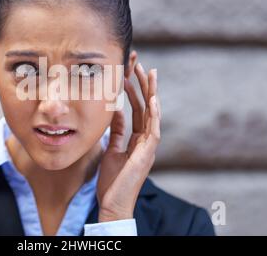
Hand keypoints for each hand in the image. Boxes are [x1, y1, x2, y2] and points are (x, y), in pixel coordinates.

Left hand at [97, 63, 160, 221]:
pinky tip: (153, 99)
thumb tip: (115, 111)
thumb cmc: (112, 180)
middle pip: (145, 106)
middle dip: (142, 84)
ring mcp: (148, 146)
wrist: (113, 203)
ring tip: (148, 72)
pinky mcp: (148, 154)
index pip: (137, 108)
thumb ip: (116, 131)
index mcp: (137, 138)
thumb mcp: (112, 149)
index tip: (127, 71)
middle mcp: (145, 139)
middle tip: (138, 63)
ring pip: (152, 114)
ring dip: (150, 93)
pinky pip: (153, 130)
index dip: (133, 89)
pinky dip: (154, 114)